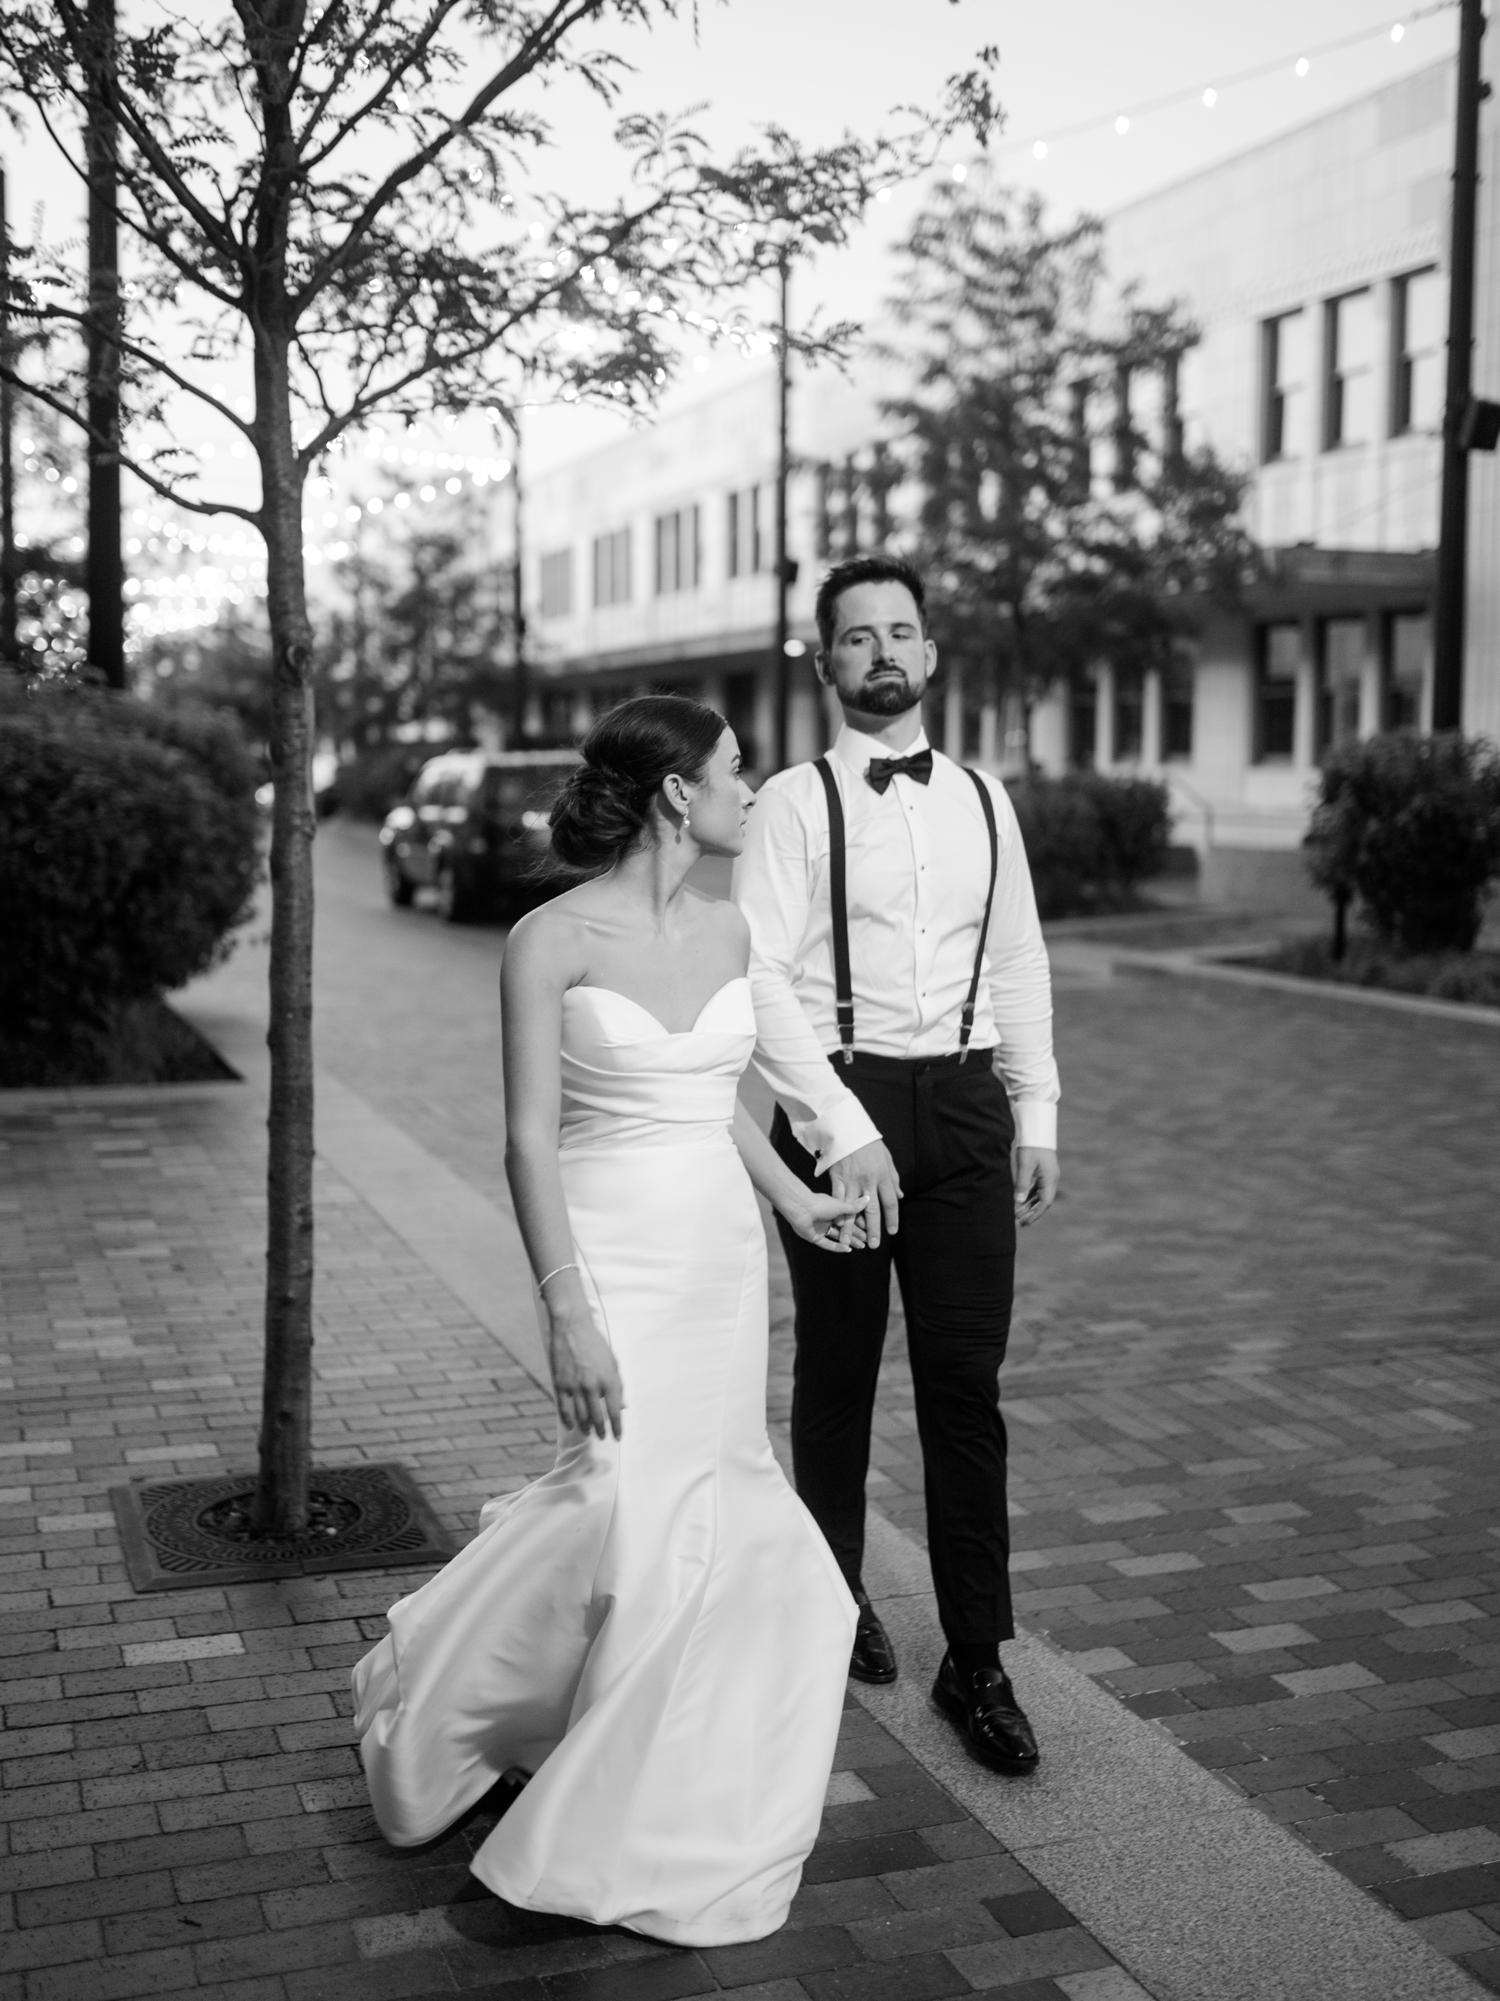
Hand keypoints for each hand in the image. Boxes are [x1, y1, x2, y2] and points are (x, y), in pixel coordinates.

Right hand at [546, 1311, 624, 1439]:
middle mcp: (592, 1386)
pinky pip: (564, 1408)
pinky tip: (572, 1426)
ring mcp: (575, 1386)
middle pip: (598, 1417)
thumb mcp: (613, 1362)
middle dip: (601, 1430)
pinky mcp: (560, 1384)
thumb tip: (623, 1406)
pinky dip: (568, 1420)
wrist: (572, 1327)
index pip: (615, 1411)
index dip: (618, 1427)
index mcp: (609, 1380)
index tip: (618, 1436)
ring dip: (586, 1427)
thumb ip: (618, 1385)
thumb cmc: (596, 1344)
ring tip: (588, 1433)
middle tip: (603, 1437)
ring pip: (581, 1416)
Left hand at [783, 1192, 870, 1253]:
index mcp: (833, 1209)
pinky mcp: (815, 1237)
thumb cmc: (821, 1203)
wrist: (801, 1208)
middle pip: (845, 1229)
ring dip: (849, 1241)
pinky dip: (837, 1247)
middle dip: (856, 1234)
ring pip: (838, 1237)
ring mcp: (821, 1228)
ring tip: (861, 1246)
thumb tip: (868, 1199)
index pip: (849, 1218)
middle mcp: (828, 1218)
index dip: (859, 1224)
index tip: (870, 1229)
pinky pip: (827, 1244)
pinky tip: (847, 1249)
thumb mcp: (841, 1205)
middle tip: (867, 1240)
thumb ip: (855, 1206)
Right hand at [827, 1138, 901, 1248]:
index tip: (892, 1231)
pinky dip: (837, 1213)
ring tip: (848, 1241)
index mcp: (882, 1176)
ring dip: (850, 1227)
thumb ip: (893, 1179)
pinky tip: (836, 1224)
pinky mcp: (837, 1179)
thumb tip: (900, 1196)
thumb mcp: (887, 1159)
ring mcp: (851, 1182)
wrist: (848, 1130)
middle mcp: (868, 1182)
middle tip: (873, 1244)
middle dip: (873, 1229)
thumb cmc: (869, 1145)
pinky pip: (837, 1199)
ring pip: (851, 1209)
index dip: (892, 1218)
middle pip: (872, 1210)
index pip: (890, 1202)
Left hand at [1013, 1146, 1059, 1226]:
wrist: (1037, 1129)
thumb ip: (1022, 1183)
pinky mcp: (1043, 1171)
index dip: (1035, 1214)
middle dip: (1032, 1212)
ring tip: (1018, 1214)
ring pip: (1040, 1195)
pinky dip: (1030, 1196)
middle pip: (1043, 1201)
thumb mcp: (1025, 1165)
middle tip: (1019, 1223)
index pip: (1045, 1202)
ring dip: (1030, 1205)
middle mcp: (1052, 1179)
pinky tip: (1022, 1201)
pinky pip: (1038, 1188)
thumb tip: (1019, 1202)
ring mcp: (1048, 1175)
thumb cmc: (1030, 1146)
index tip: (1025, 1222)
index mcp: (1050, 1179)